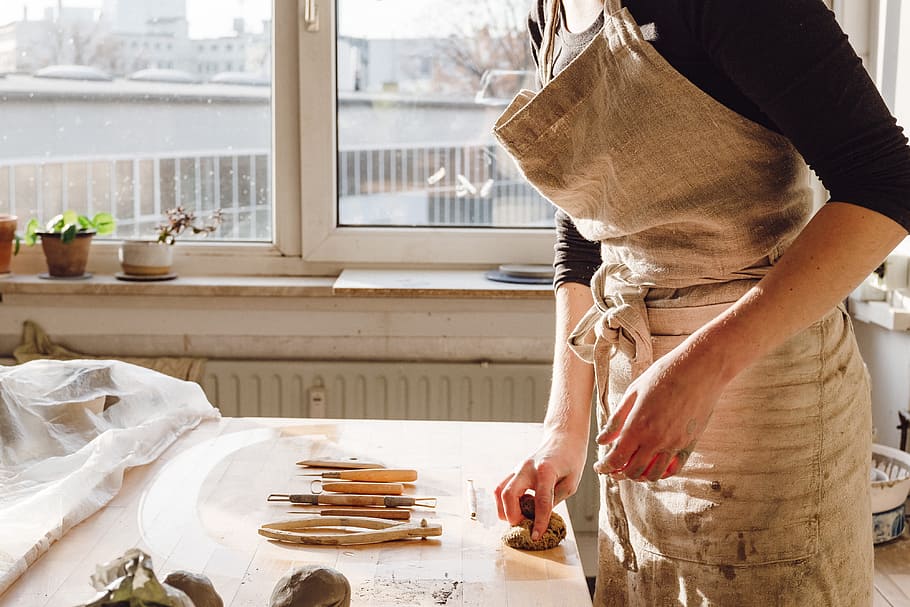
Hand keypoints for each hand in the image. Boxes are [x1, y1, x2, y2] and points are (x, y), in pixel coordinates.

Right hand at [495, 431, 586, 540]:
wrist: (563, 438)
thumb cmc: (571, 459)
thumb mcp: (571, 483)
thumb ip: (554, 500)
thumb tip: (538, 518)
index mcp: (546, 470)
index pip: (540, 501)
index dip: (539, 521)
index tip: (536, 536)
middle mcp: (527, 468)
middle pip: (508, 494)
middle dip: (512, 515)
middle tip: (524, 526)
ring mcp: (518, 468)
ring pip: (500, 491)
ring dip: (505, 509)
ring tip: (519, 518)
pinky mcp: (515, 471)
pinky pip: (502, 487)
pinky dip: (505, 502)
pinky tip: (518, 507)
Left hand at [594, 336, 728, 481]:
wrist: (700, 369)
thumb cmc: (664, 375)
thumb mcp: (633, 392)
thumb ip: (616, 420)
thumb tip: (602, 441)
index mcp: (638, 426)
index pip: (616, 459)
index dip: (604, 467)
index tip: (599, 467)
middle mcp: (656, 440)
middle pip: (632, 471)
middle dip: (619, 473)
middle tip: (613, 467)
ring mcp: (675, 444)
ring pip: (653, 475)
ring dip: (640, 475)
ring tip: (633, 467)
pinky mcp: (690, 445)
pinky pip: (673, 469)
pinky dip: (661, 473)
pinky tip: (654, 465)